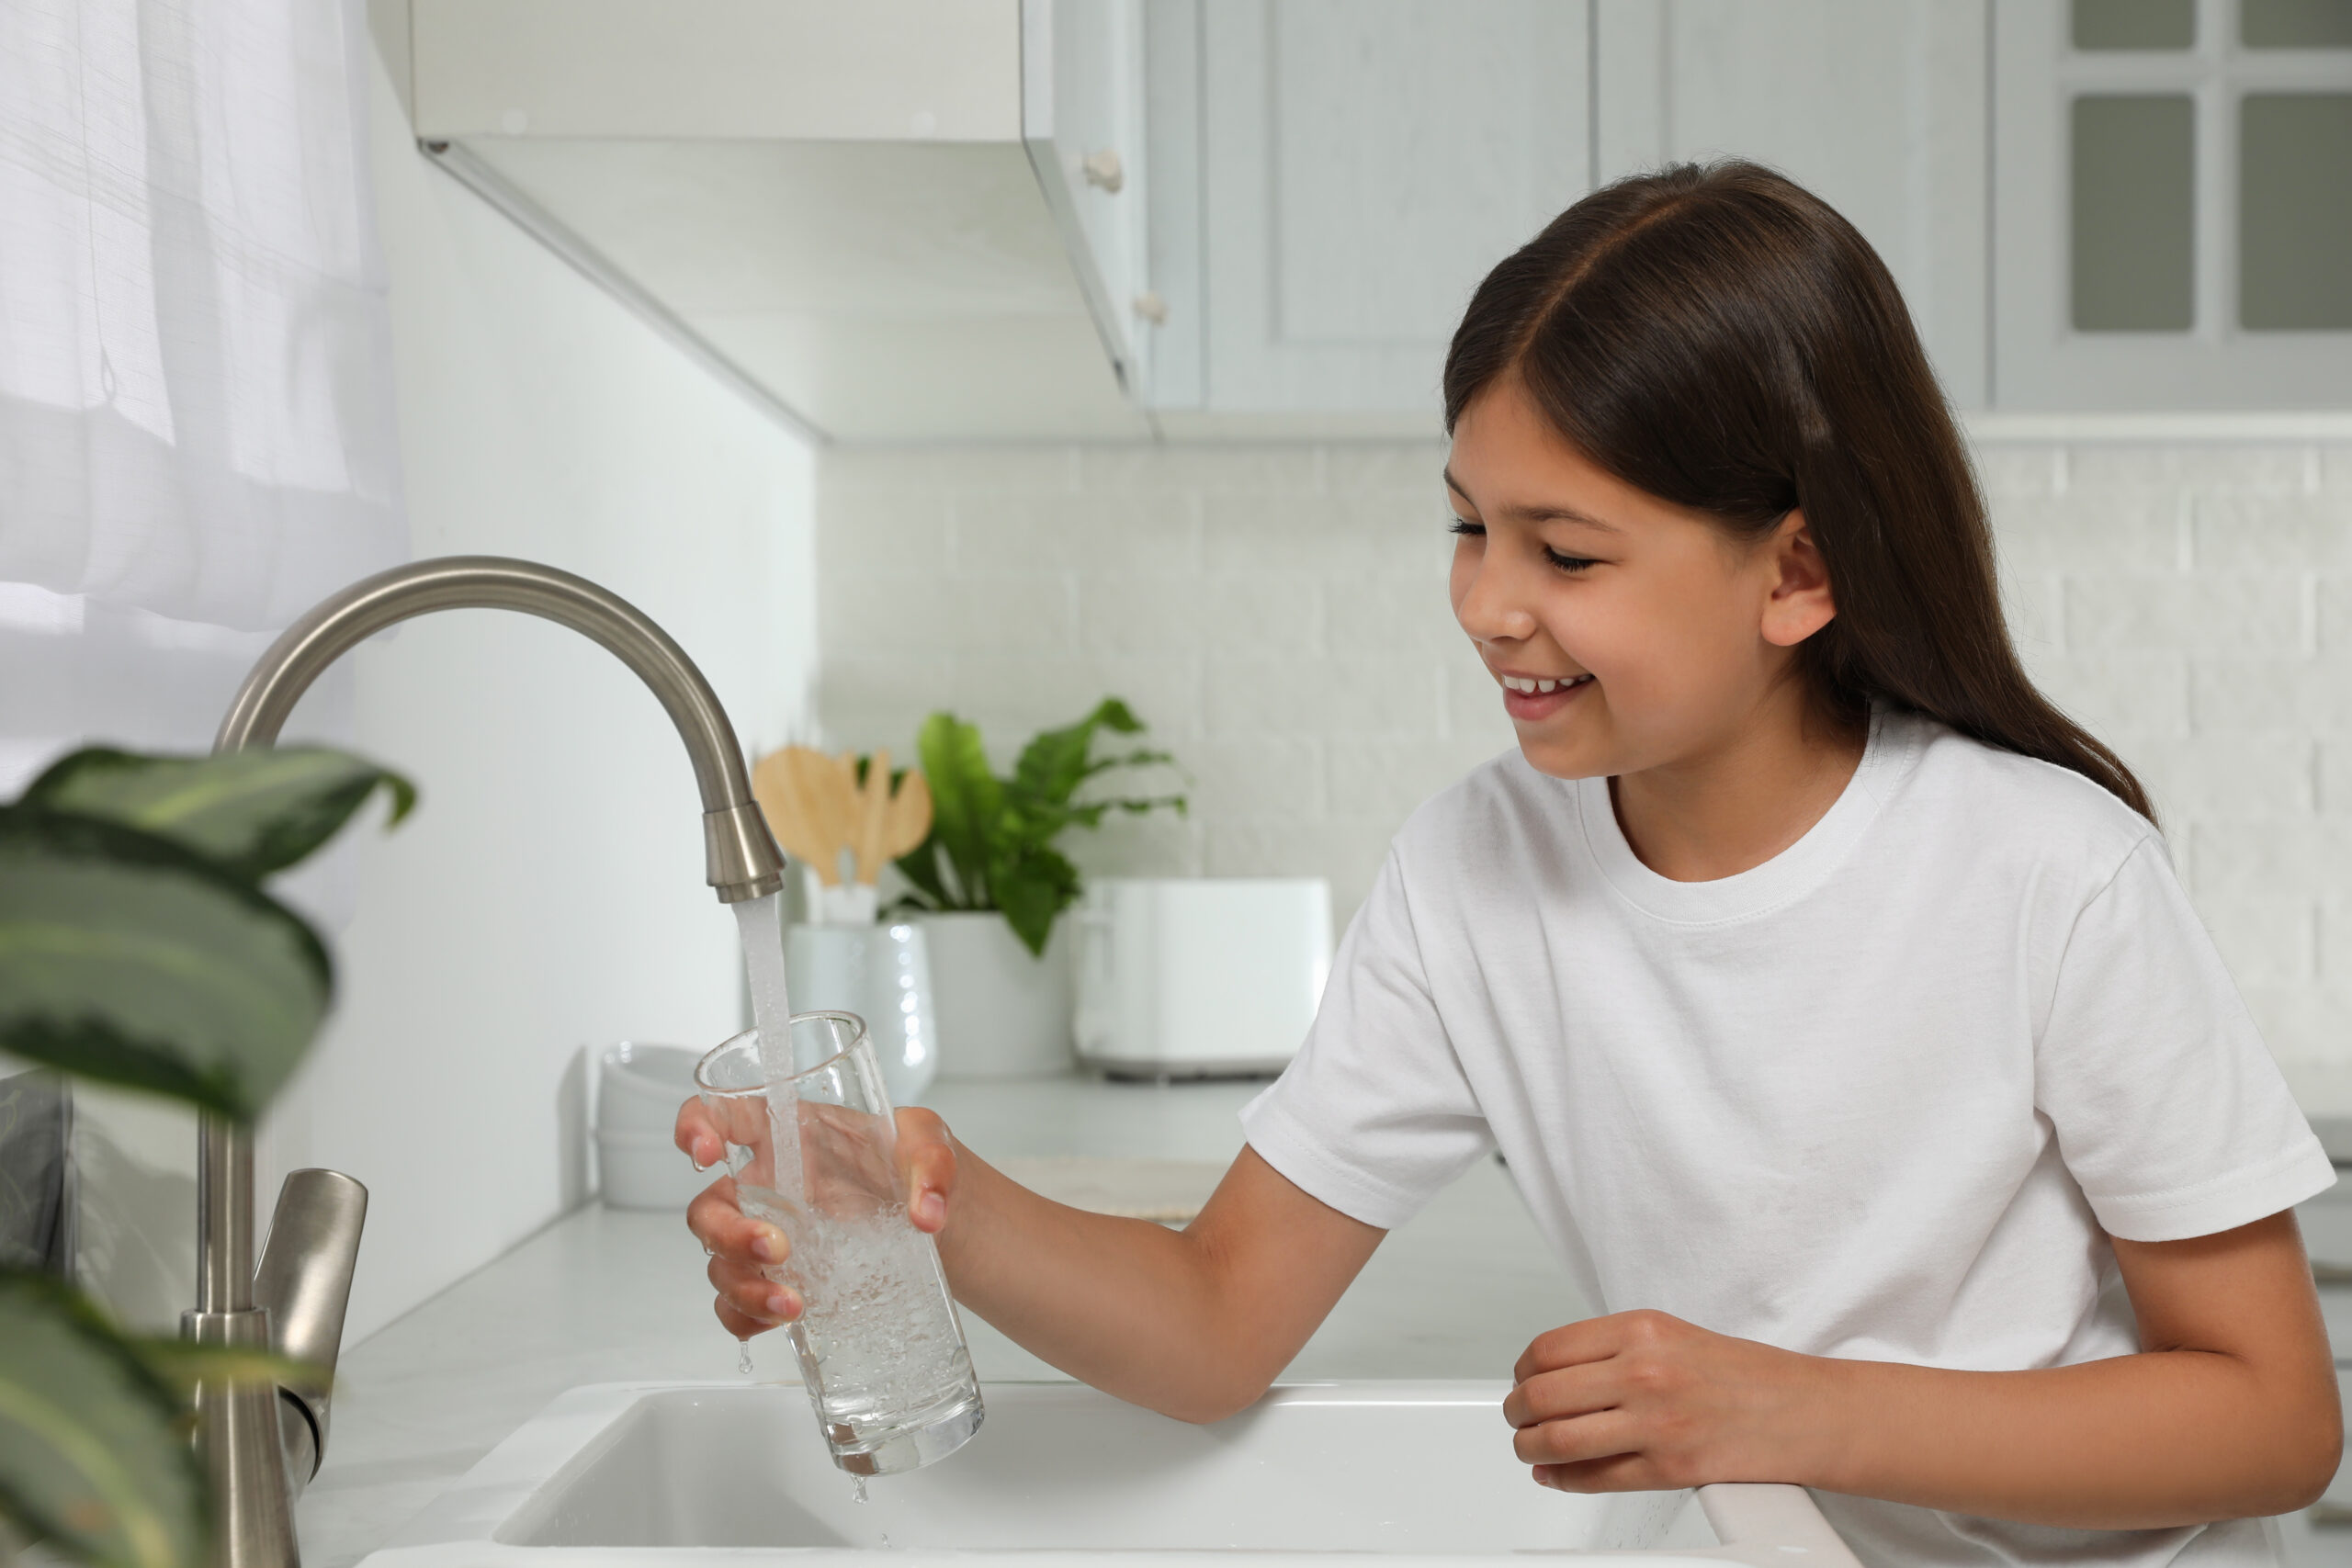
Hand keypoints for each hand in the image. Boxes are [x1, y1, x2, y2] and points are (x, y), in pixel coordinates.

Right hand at [674, 1098, 960, 1339]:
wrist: (938, 1224)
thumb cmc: (914, 1169)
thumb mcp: (930, 1144)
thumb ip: (931, 1164)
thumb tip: (926, 1213)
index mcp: (790, 1135)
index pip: (724, 1113)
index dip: (697, 1125)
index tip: (705, 1150)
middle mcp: (769, 1185)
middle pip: (710, 1207)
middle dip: (728, 1233)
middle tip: (776, 1247)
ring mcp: (770, 1234)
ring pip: (719, 1262)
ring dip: (744, 1287)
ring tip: (792, 1304)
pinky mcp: (782, 1278)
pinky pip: (737, 1304)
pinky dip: (747, 1317)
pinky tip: (783, 1320)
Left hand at [1502, 1309, 1826, 1491]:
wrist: (1802, 1412)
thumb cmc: (1742, 1374)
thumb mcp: (1671, 1334)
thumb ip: (1613, 1347)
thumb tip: (1552, 1370)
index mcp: (1641, 1331)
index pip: (1548, 1350)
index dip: (1521, 1372)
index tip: (1520, 1381)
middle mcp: (1644, 1372)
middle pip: (1542, 1395)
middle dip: (1517, 1412)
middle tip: (1516, 1417)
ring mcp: (1656, 1422)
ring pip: (1558, 1439)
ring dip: (1529, 1448)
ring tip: (1528, 1447)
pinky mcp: (1670, 1467)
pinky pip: (1595, 1477)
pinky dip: (1563, 1479)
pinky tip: (1554, 1474)